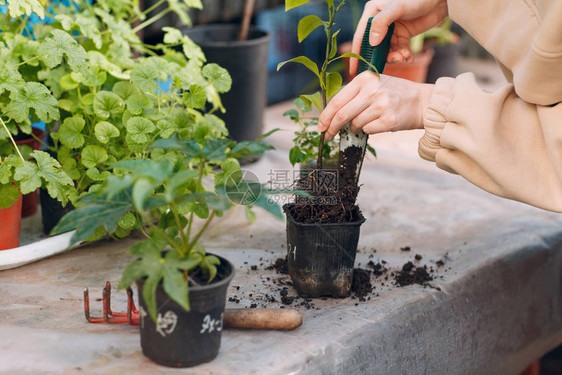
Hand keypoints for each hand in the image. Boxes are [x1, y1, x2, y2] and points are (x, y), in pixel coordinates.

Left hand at [318, 72, 433, 139]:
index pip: (337, 100)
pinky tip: (377, 123)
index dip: (325, 115)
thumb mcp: (374, 84)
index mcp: (365, 78)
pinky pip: (367, 130)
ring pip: (355, 124)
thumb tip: (330, 114)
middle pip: (342, 114)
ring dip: (354, 128)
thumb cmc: (394, 94)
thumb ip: (354, 94)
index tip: (320, 125)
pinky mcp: (388, 120)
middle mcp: (372, 90)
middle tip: (327, 136)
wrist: (422, 101)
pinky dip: (367, 130)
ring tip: (364, 123)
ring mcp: (381, 105)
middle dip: (332, 128)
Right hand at [349, 0, 447, 75]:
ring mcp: (391, 31)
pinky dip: (403, 56)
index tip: (355, 70)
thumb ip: (381, 23)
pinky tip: (408, 56)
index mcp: (372, 13)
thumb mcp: (397, 8)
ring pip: (387, 51)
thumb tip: (372, 43)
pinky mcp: (402, 36)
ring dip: (395, 57)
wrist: (439, 0)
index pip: (361, 36)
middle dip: (381, 57)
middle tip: (390, 63)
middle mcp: (379, 23)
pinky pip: (398, 51)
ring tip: (404, 56)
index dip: (357, 54)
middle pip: (374, 47)